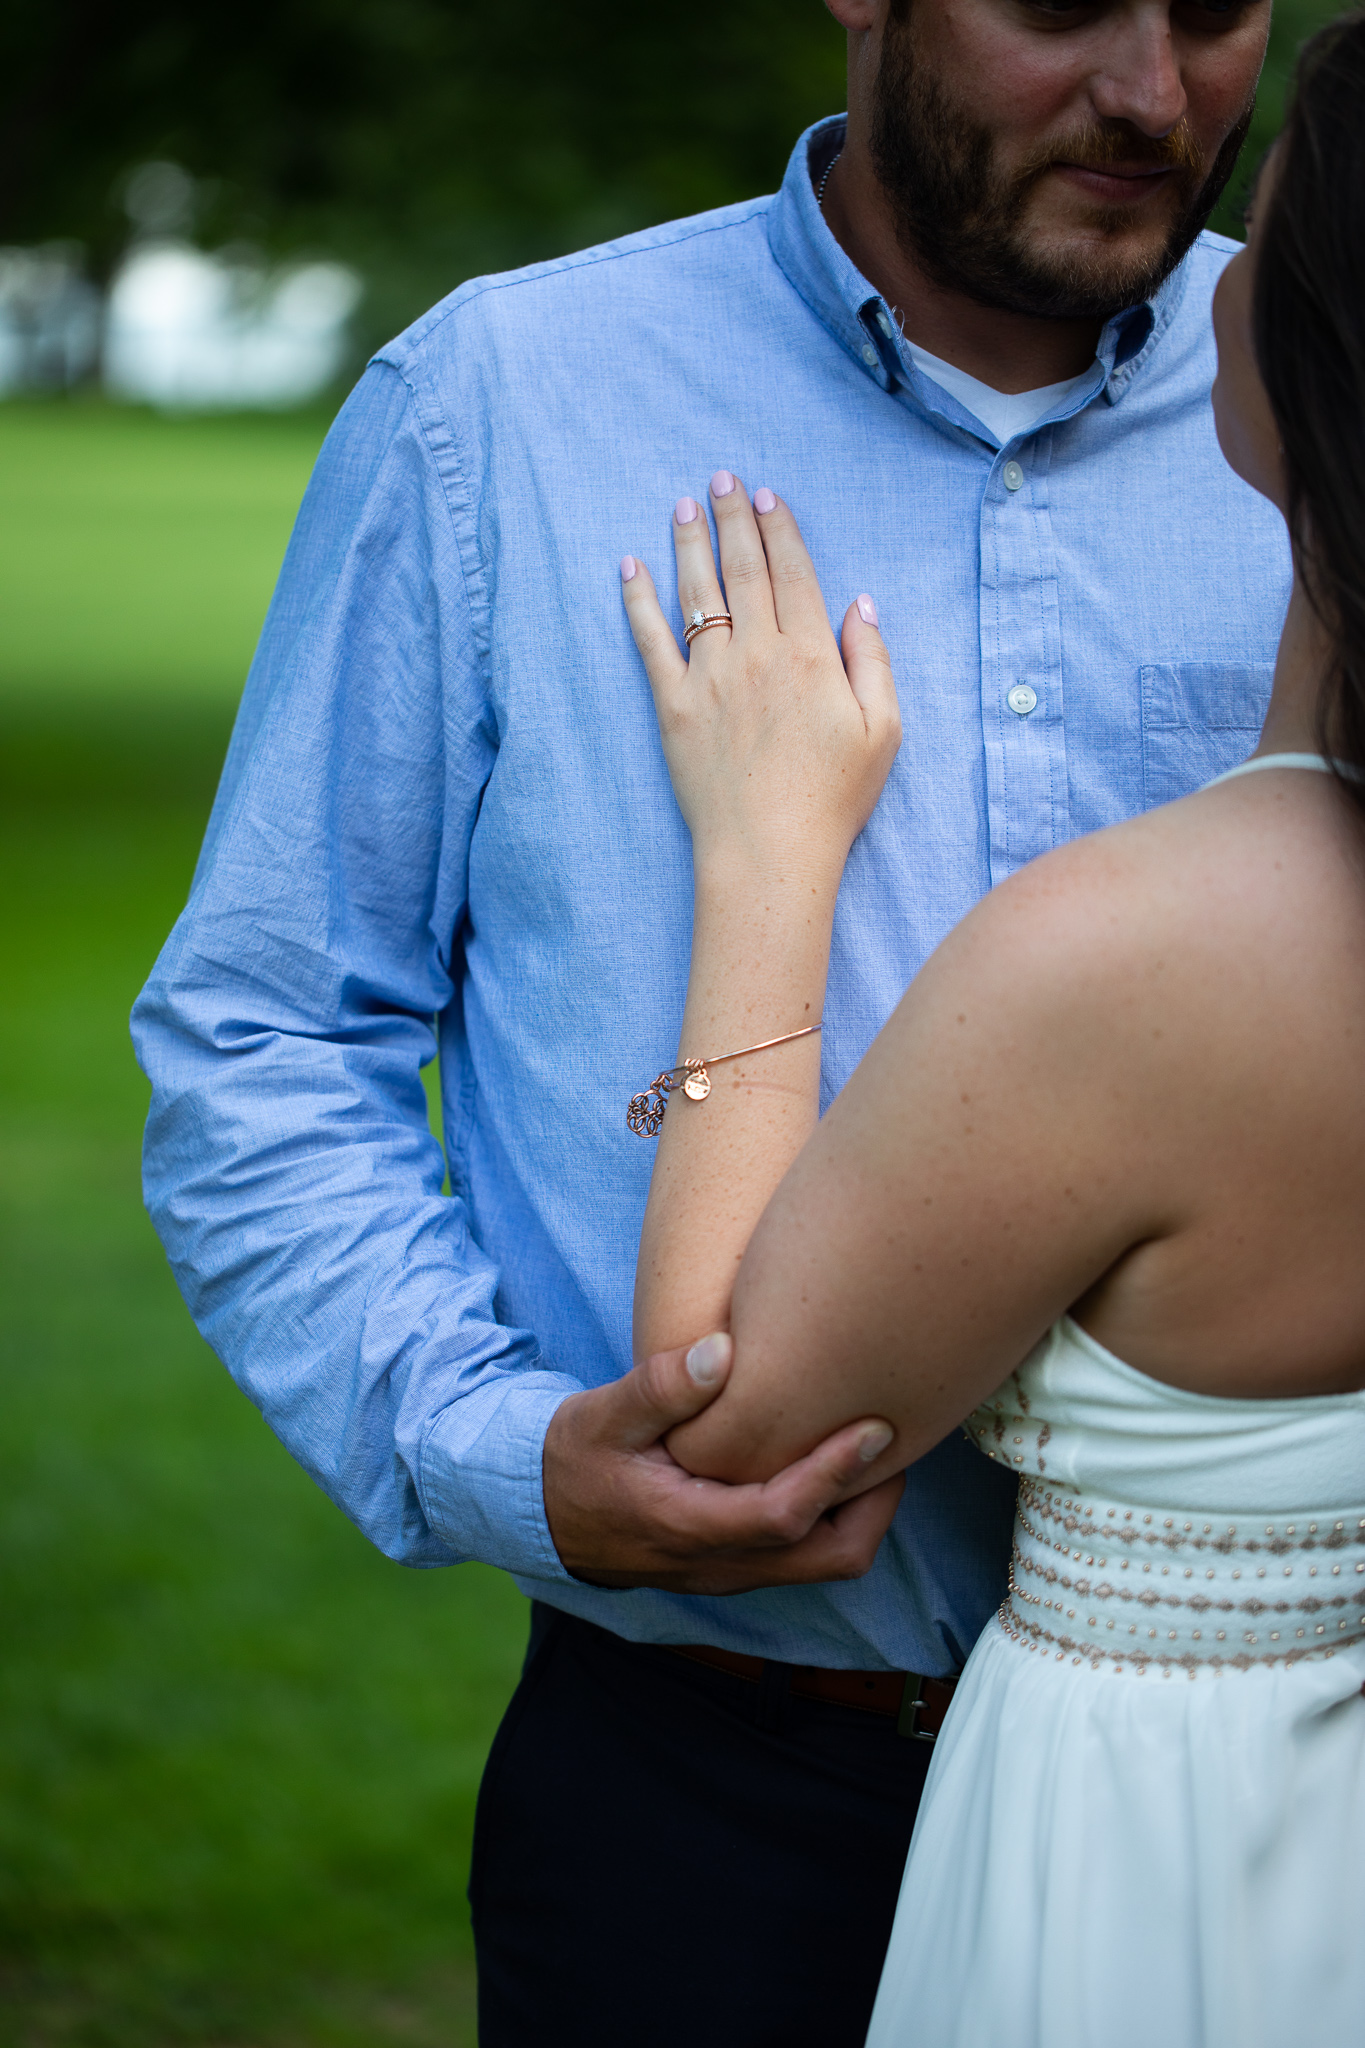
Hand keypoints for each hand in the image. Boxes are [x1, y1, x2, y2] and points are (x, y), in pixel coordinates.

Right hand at [542, 1332, 903, 1593]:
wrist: (540, 1514)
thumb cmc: (574, 1460)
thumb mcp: (603, 1414)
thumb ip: (662, 1386)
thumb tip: (723, 1349)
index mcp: (688, 1527)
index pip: (784, 1515)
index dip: (836, 1475)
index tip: (875, 1428)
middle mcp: (720, 1563)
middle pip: (831, 1558)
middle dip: (876, 1504)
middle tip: (889, 1438)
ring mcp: (732, 1571)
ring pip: (826, 1562)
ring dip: (861, 1511)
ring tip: (871, 1446)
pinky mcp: (736, 1563)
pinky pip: (806, 1553)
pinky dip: (836, 1514)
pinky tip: (833, 1461)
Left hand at [621, 475, 900, 875]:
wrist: (768, 851)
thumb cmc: (832, 799)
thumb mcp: (883, 731)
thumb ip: (872, 661)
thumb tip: (859, 604)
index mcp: (810, 654)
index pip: (793, 572)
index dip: (778, 528)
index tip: (764, 496)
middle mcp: (758, 653)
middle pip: (743, 569)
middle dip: (731, 518)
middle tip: (720, 479)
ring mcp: (710, 677)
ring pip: (697, 592)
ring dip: (689, 543)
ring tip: (683, 506)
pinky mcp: (673, 706)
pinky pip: (650, 641)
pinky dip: (637, 601)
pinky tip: (629, 568)